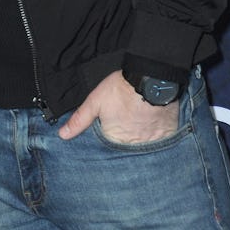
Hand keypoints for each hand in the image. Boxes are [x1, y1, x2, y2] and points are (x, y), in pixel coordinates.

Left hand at [59, 70, 179, 141]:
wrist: (152, 78)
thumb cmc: (122, 89)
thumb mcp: (95, 101)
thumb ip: (79, 120)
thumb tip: (62, 135)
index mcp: (114, 139)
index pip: (108, 151)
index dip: (107, 145)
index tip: (109, 138)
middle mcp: (132, 145)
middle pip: (126, 151)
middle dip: (124, 147)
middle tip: (125, 134)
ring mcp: (151, 142)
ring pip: (143, 149)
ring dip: (140, 144)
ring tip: (139, 134)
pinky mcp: (167, 135)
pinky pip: (161, 144)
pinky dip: (157, 141)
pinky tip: (154, 132)